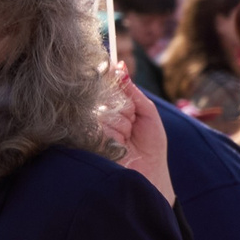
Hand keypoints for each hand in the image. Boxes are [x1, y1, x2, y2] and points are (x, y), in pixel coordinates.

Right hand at [102, 71, 174, 204]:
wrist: (151, 176)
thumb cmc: (151, 147)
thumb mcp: (147, 113)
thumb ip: (132, 91)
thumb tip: (120, 67)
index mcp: (110, 107)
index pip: (104, 83)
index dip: (108, 74)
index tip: (108, 64)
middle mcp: (97, 116)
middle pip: (106, 96)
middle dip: (125, 108)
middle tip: (133, 126)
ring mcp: (90, 129)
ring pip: (105, 111)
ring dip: (123, 124)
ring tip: (127, 140)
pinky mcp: (87, 142)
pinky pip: (101, 126)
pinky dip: (116, 135)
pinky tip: (120, 147)